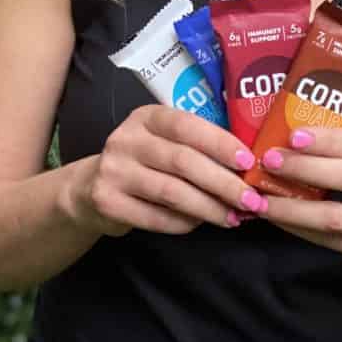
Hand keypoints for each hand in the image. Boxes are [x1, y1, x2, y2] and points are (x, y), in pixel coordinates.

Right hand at [75, 105, 267, 236]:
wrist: (90, 188)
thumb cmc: (144, 162)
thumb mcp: (163, 141)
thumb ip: (195, 146)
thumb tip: (246, 167)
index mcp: (147, 117)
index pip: (187, 125)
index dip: (220, 143)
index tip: (248, 161)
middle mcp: (127, 138)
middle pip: (183, 161)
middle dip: (223, 183)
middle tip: (251, 200)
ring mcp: (114, 170)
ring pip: (172, 192)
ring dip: (208, 207)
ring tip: (233, 217)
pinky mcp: (108, 202)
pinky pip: (155, 217)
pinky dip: (183, 223)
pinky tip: (200, 224)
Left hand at [259, 127, 341, 280]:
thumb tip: (298, 137)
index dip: (328, 139)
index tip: (295, 134)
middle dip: (306, 168)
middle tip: (270, 160)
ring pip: (335, 216)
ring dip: (294, 208)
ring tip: (262, 199)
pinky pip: (331, 241)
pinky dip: (300, 230)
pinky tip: (277, 220)